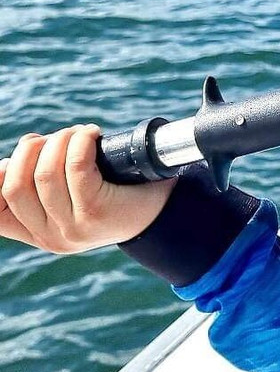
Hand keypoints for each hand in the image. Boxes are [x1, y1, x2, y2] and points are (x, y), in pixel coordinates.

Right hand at [0, 125, 175, 253]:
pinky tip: (91, 135)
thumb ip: (45, 190)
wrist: (171, 214)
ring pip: (43, 174)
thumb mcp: (76, 202)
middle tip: (57, 138)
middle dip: (30, 151)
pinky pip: (76, 167)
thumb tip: (12, 160)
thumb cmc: (122, 196)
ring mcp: (73, 228)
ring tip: (78, 134)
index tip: (12, 159)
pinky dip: (80, 142)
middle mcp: (52, 238)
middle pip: (15, 186)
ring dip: (59, 141)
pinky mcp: (95, 211)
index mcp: (40, 236)